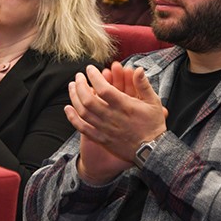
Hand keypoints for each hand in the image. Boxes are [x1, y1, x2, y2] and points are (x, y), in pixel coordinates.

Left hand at [66, 65, 167, 180]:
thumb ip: (143, 85)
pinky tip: (67, 109)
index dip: (94, 76)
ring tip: (72, 86)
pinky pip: (83, 128)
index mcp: (124, 106)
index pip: (103, 88)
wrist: (152, 151)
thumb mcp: (153, 102)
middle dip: (80, 85)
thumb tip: (138, 69)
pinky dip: (73, 118)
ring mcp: (105, 129)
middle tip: (78, 76)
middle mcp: (112, 117)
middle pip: (88, 99)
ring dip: (74, 97)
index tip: (90, 69)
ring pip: (83, 112)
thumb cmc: (153, 125)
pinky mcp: (101, 139)